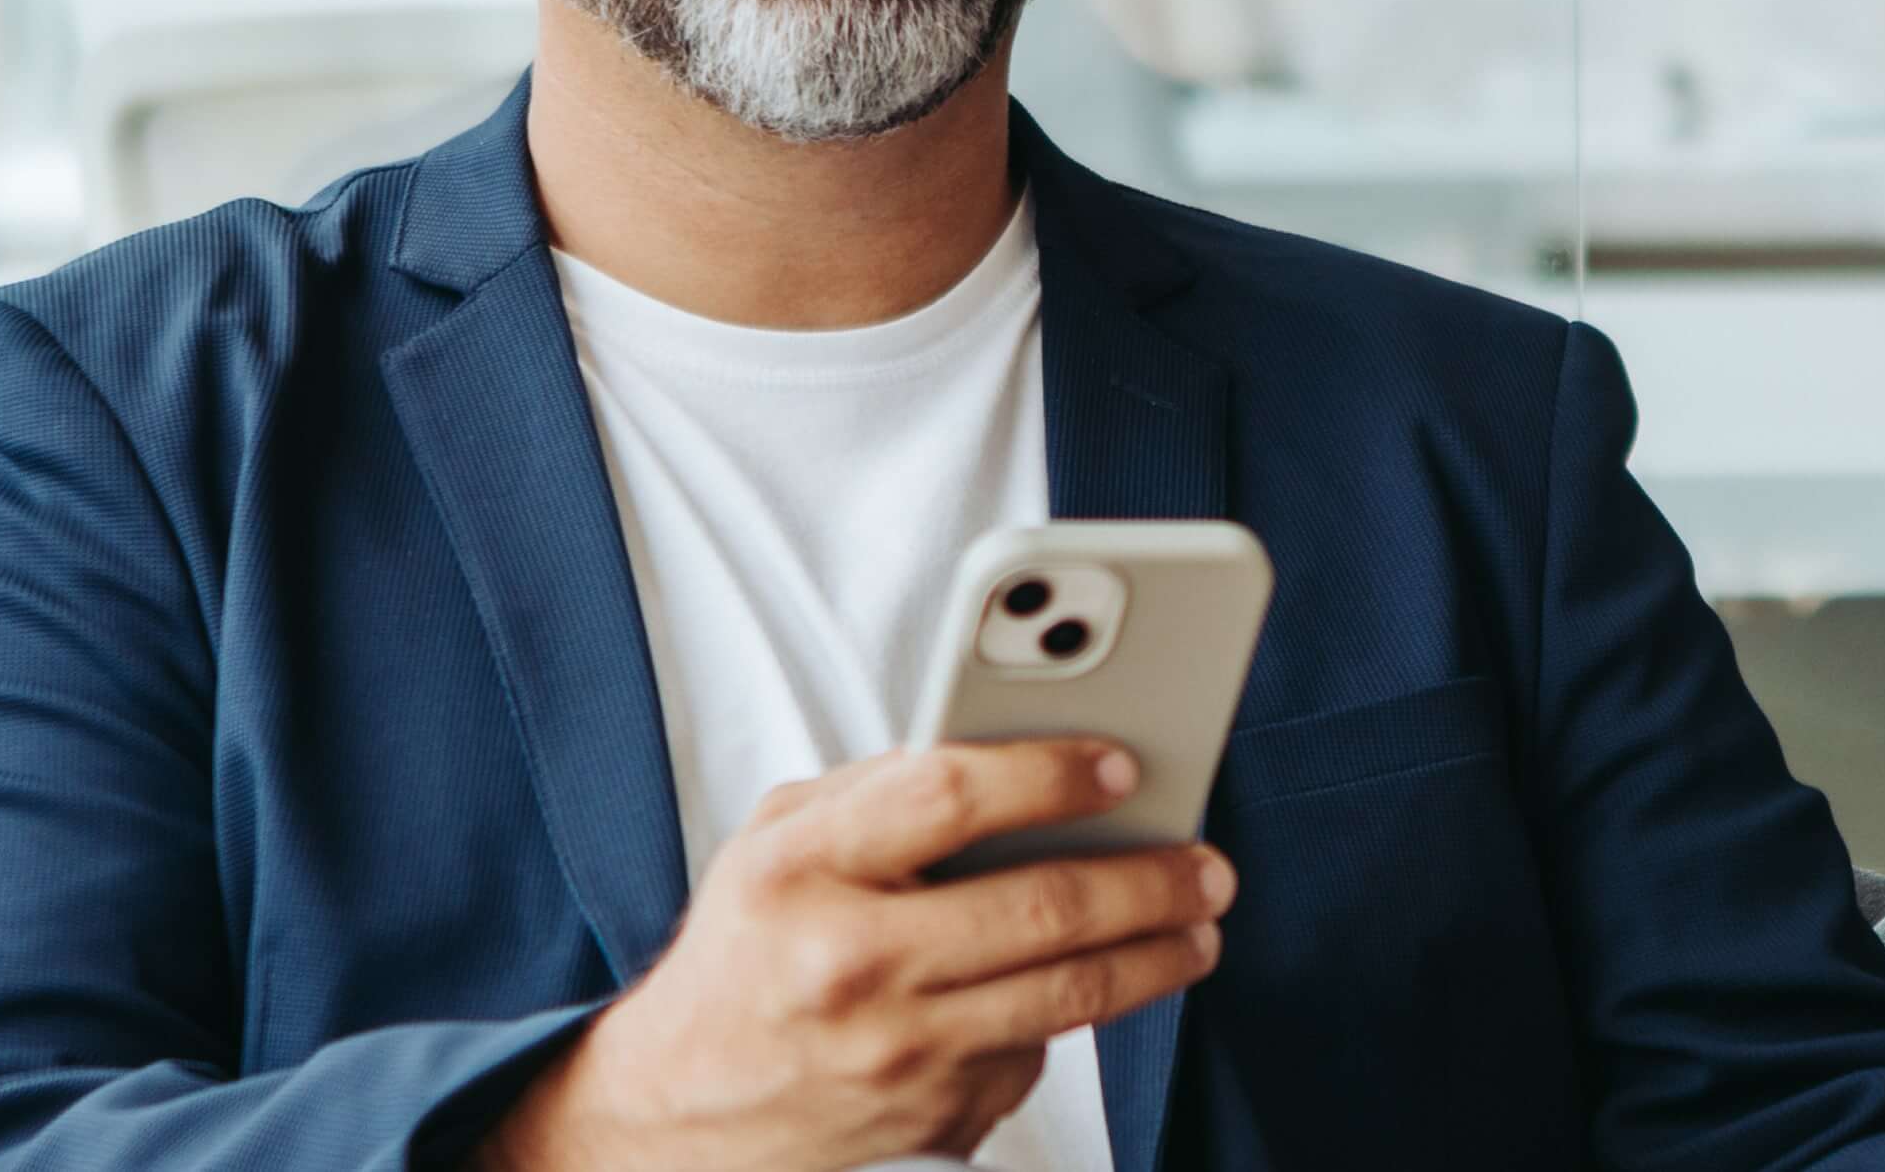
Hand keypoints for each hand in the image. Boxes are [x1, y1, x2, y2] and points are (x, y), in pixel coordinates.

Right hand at [470, 738, 1231, 1170]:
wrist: (677, 1116)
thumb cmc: (745, 956)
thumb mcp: (774, 845)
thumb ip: (882, 792)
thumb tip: (1022, 759)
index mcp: (800, 873)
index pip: (950, 796)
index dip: (1049, 772)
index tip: (1121, 761)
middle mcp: (852, 967)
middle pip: (1044, 907)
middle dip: (1152, 879)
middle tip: (1207, 862)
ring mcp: (899, 1059)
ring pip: (1070, 997)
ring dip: (1157, 955)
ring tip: (1198, 924)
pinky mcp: (934, 1126)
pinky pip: (1035, 1058)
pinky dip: (1064, 1021)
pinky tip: (1074, 993)